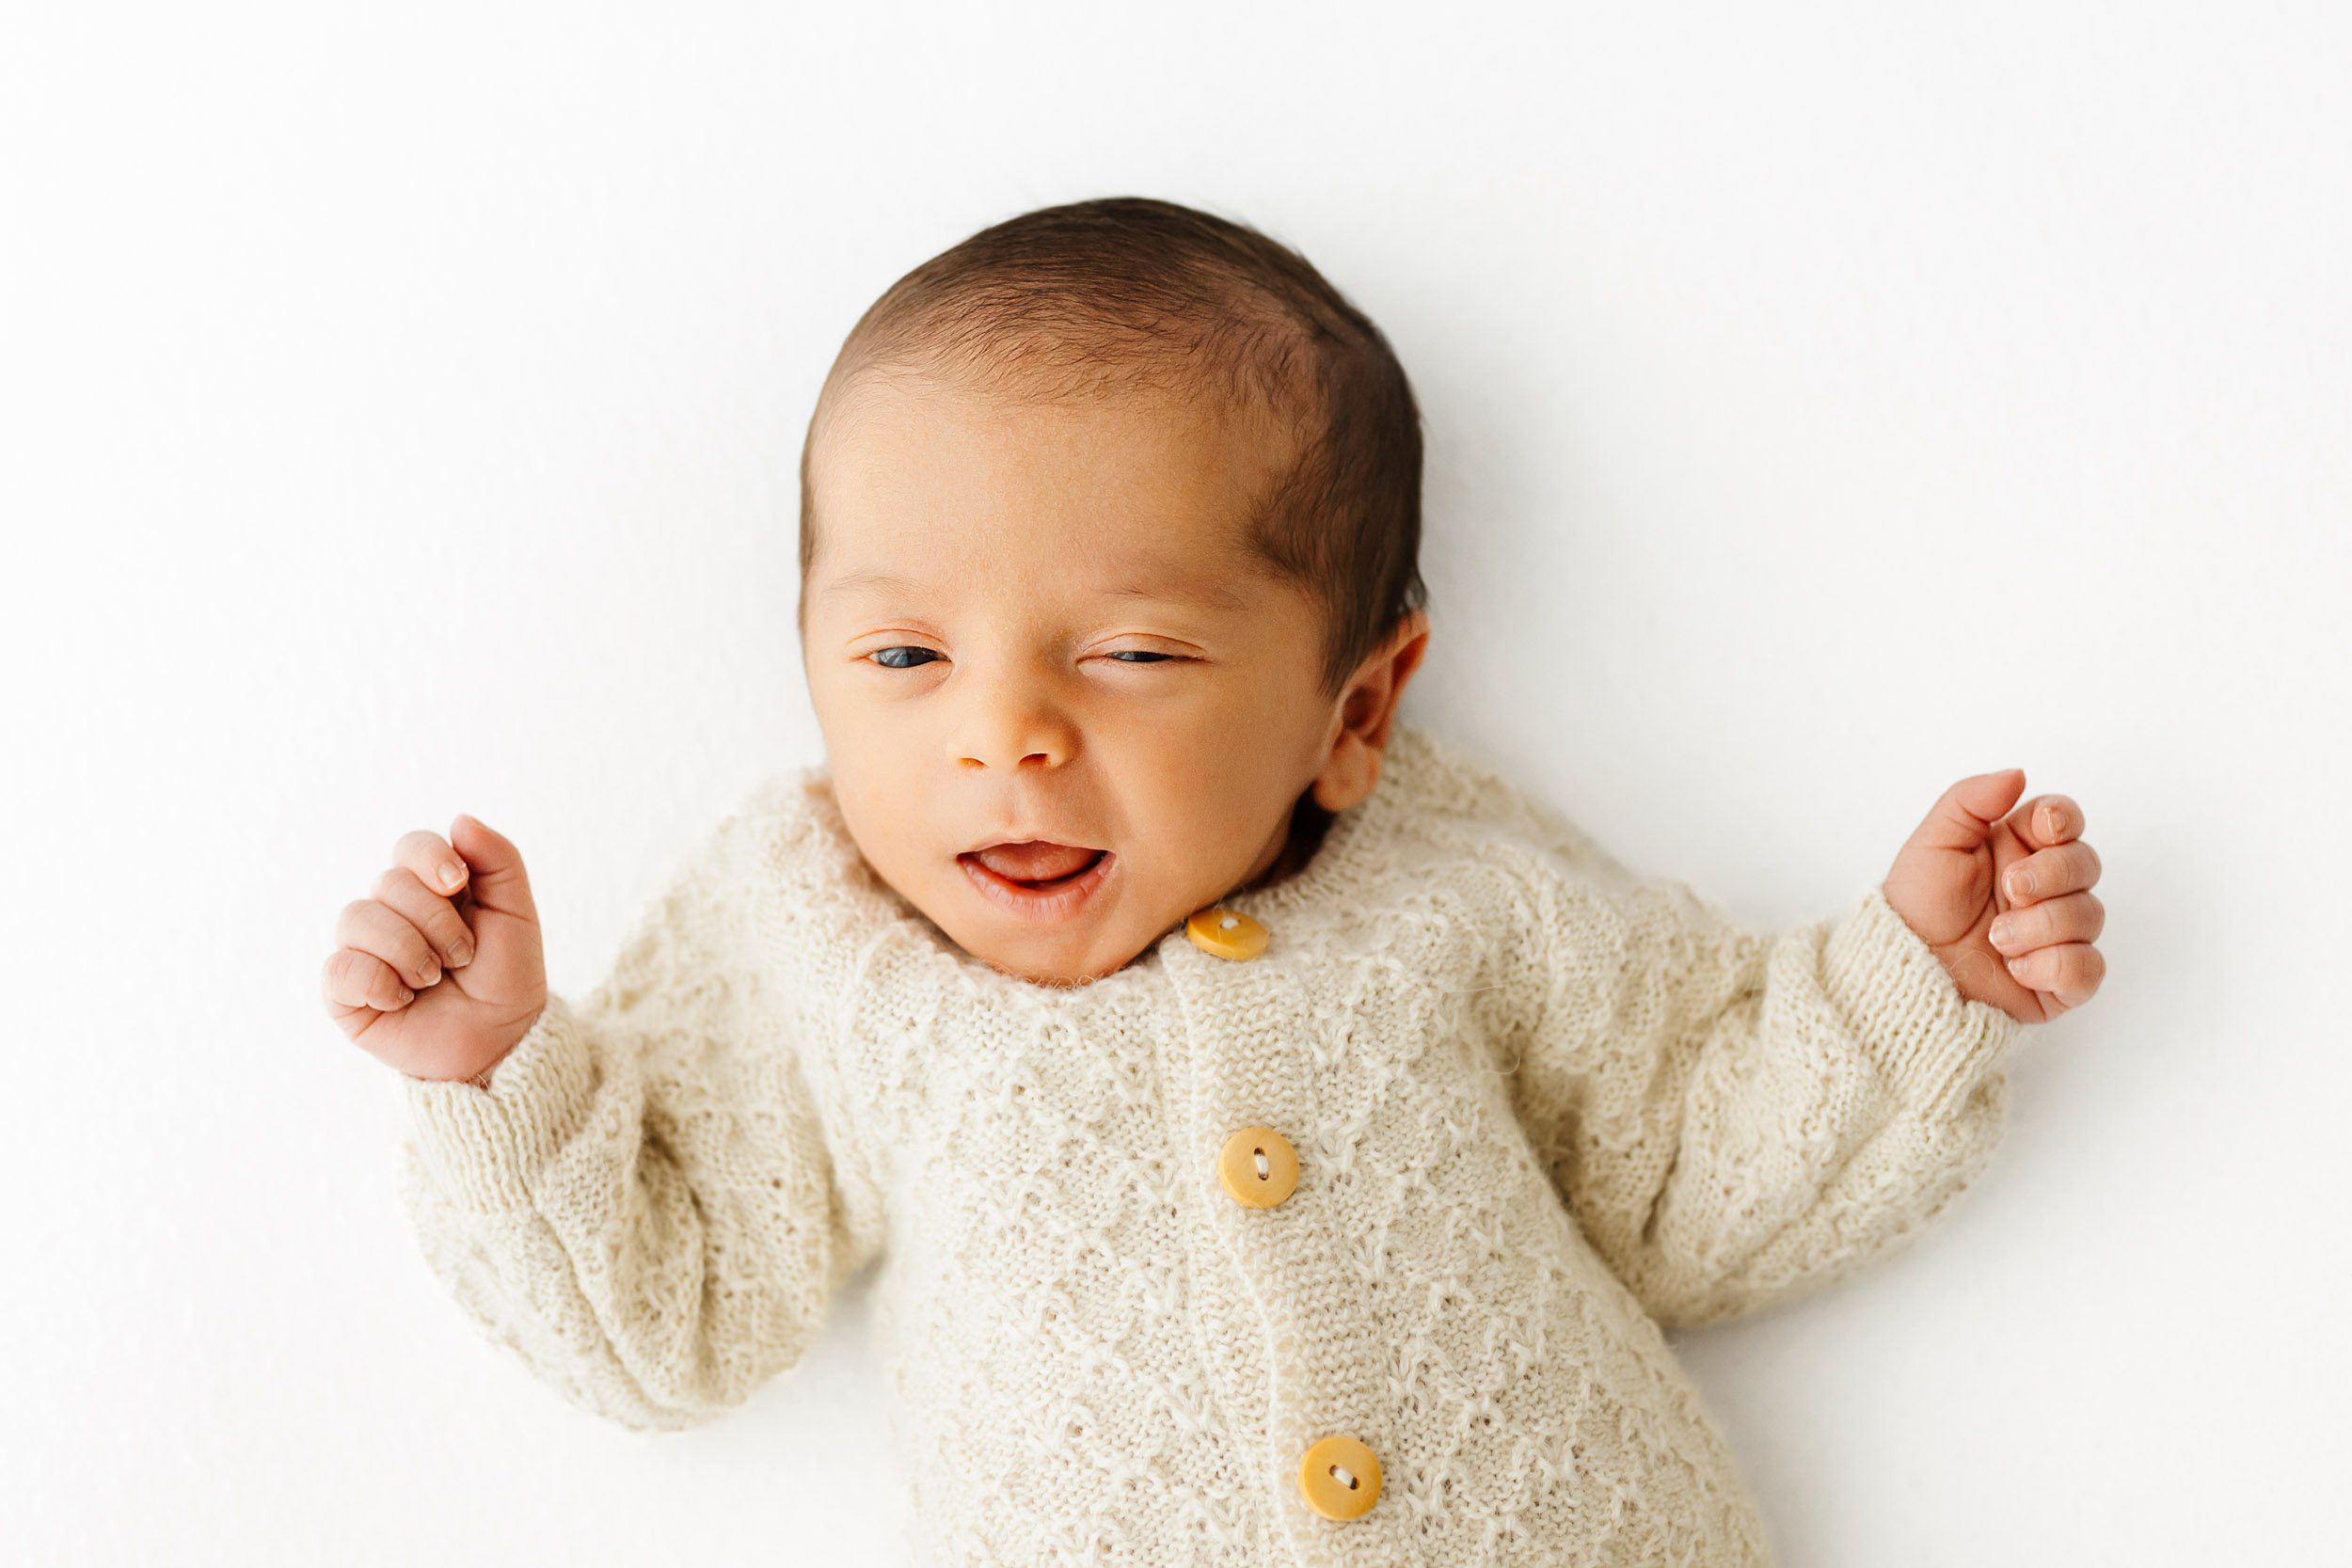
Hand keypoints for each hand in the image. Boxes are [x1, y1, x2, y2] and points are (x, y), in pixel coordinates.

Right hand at [320, 815, 548, 1082]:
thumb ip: (498, 860)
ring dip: (409, 951)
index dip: (430, 858)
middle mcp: (391, 912)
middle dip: (436, 922)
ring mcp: (363, 949)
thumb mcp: (516, 914)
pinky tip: (403, 999)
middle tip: (463, 955)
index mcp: (431, 888)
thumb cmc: (506, 977)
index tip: (457, 883)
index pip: (411, 847)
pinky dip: (379, 983)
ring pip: (356, 918)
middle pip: (388, 882)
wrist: (500, 1040)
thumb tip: (460, 819)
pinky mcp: (344, 992)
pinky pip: (339, 968)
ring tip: (434, 979)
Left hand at [1881, 770, 2105, 1022]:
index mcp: (2019, 849)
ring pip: (2090, 916)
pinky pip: (2088, 968)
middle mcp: (2045, 888)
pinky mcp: (2060, 981)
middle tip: (2009, 889)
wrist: (1903, 968)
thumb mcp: (1934, 842)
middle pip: (2087, 864)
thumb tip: (2019, 774)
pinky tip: (2015, 969)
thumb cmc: (1916, 904)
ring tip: (1996, 939)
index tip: (2044, 828)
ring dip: (2040, 927)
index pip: (2066, 820)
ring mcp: (2056, 934)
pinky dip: (2053, 967)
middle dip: (2050, 875)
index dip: (2065, 820)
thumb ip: (1971, 800)